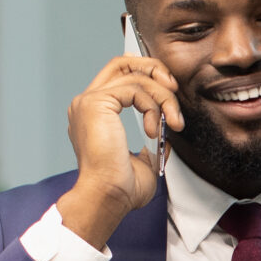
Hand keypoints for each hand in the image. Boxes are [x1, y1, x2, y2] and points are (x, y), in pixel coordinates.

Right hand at [54, 54, 182, 246]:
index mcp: (93, 114)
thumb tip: (166, 133)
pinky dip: (153, 106)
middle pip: (122, 63)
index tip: (170, 95)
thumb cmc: (120, 189)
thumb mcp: (144, 162)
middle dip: (154, 68)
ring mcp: (88, 101)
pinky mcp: (95, 104)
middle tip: (174, 88)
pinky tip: (154, 130)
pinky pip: (134, 89)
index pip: (119, 76)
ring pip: (135, 77)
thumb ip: (153, 143)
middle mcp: (86, 103)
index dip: (147, 76)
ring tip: (172, 123)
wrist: (108, 198)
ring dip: (163, 98)